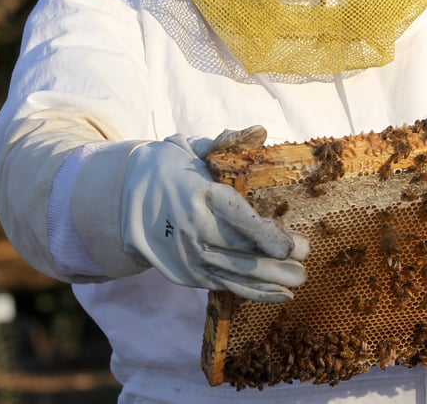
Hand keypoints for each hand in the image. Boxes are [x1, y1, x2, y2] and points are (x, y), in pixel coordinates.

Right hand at [120, 126, 308, 301]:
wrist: (121, 198)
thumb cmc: (169, 168)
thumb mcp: (190, 147)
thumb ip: (224, 143)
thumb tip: (258, 131)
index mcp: (199, 194)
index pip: (239, 219)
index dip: (268, 237)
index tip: (295, 247)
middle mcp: (192, 228)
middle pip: (241, 252)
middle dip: (276, 264)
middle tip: (305, 263)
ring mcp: (186, 254)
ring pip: (233, 275)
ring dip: (268, 282)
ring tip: (296, 283)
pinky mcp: (182, 272)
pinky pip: (220, 286)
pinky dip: (249, 292)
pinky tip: (275, 294)